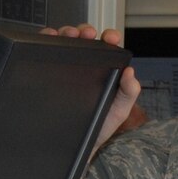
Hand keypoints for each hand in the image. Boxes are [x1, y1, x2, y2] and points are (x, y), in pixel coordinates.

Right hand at [44, 24, 143, 155]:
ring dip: (66, 33)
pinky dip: (46, 40)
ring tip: (68, 35)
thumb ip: (129, 93)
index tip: (110, 37)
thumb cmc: (98, 129)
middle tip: (86, 34)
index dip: (109, 37)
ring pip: (65, 43)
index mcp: (104, 70)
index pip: (106, 48)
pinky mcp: (50, 75)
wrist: (76, 147)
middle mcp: (85, 68)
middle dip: (84, 30)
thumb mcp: (118, 112)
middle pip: (83, 40)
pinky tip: (49, 39)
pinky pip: (47, 54)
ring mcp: (66, 71)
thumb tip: (131, 72)